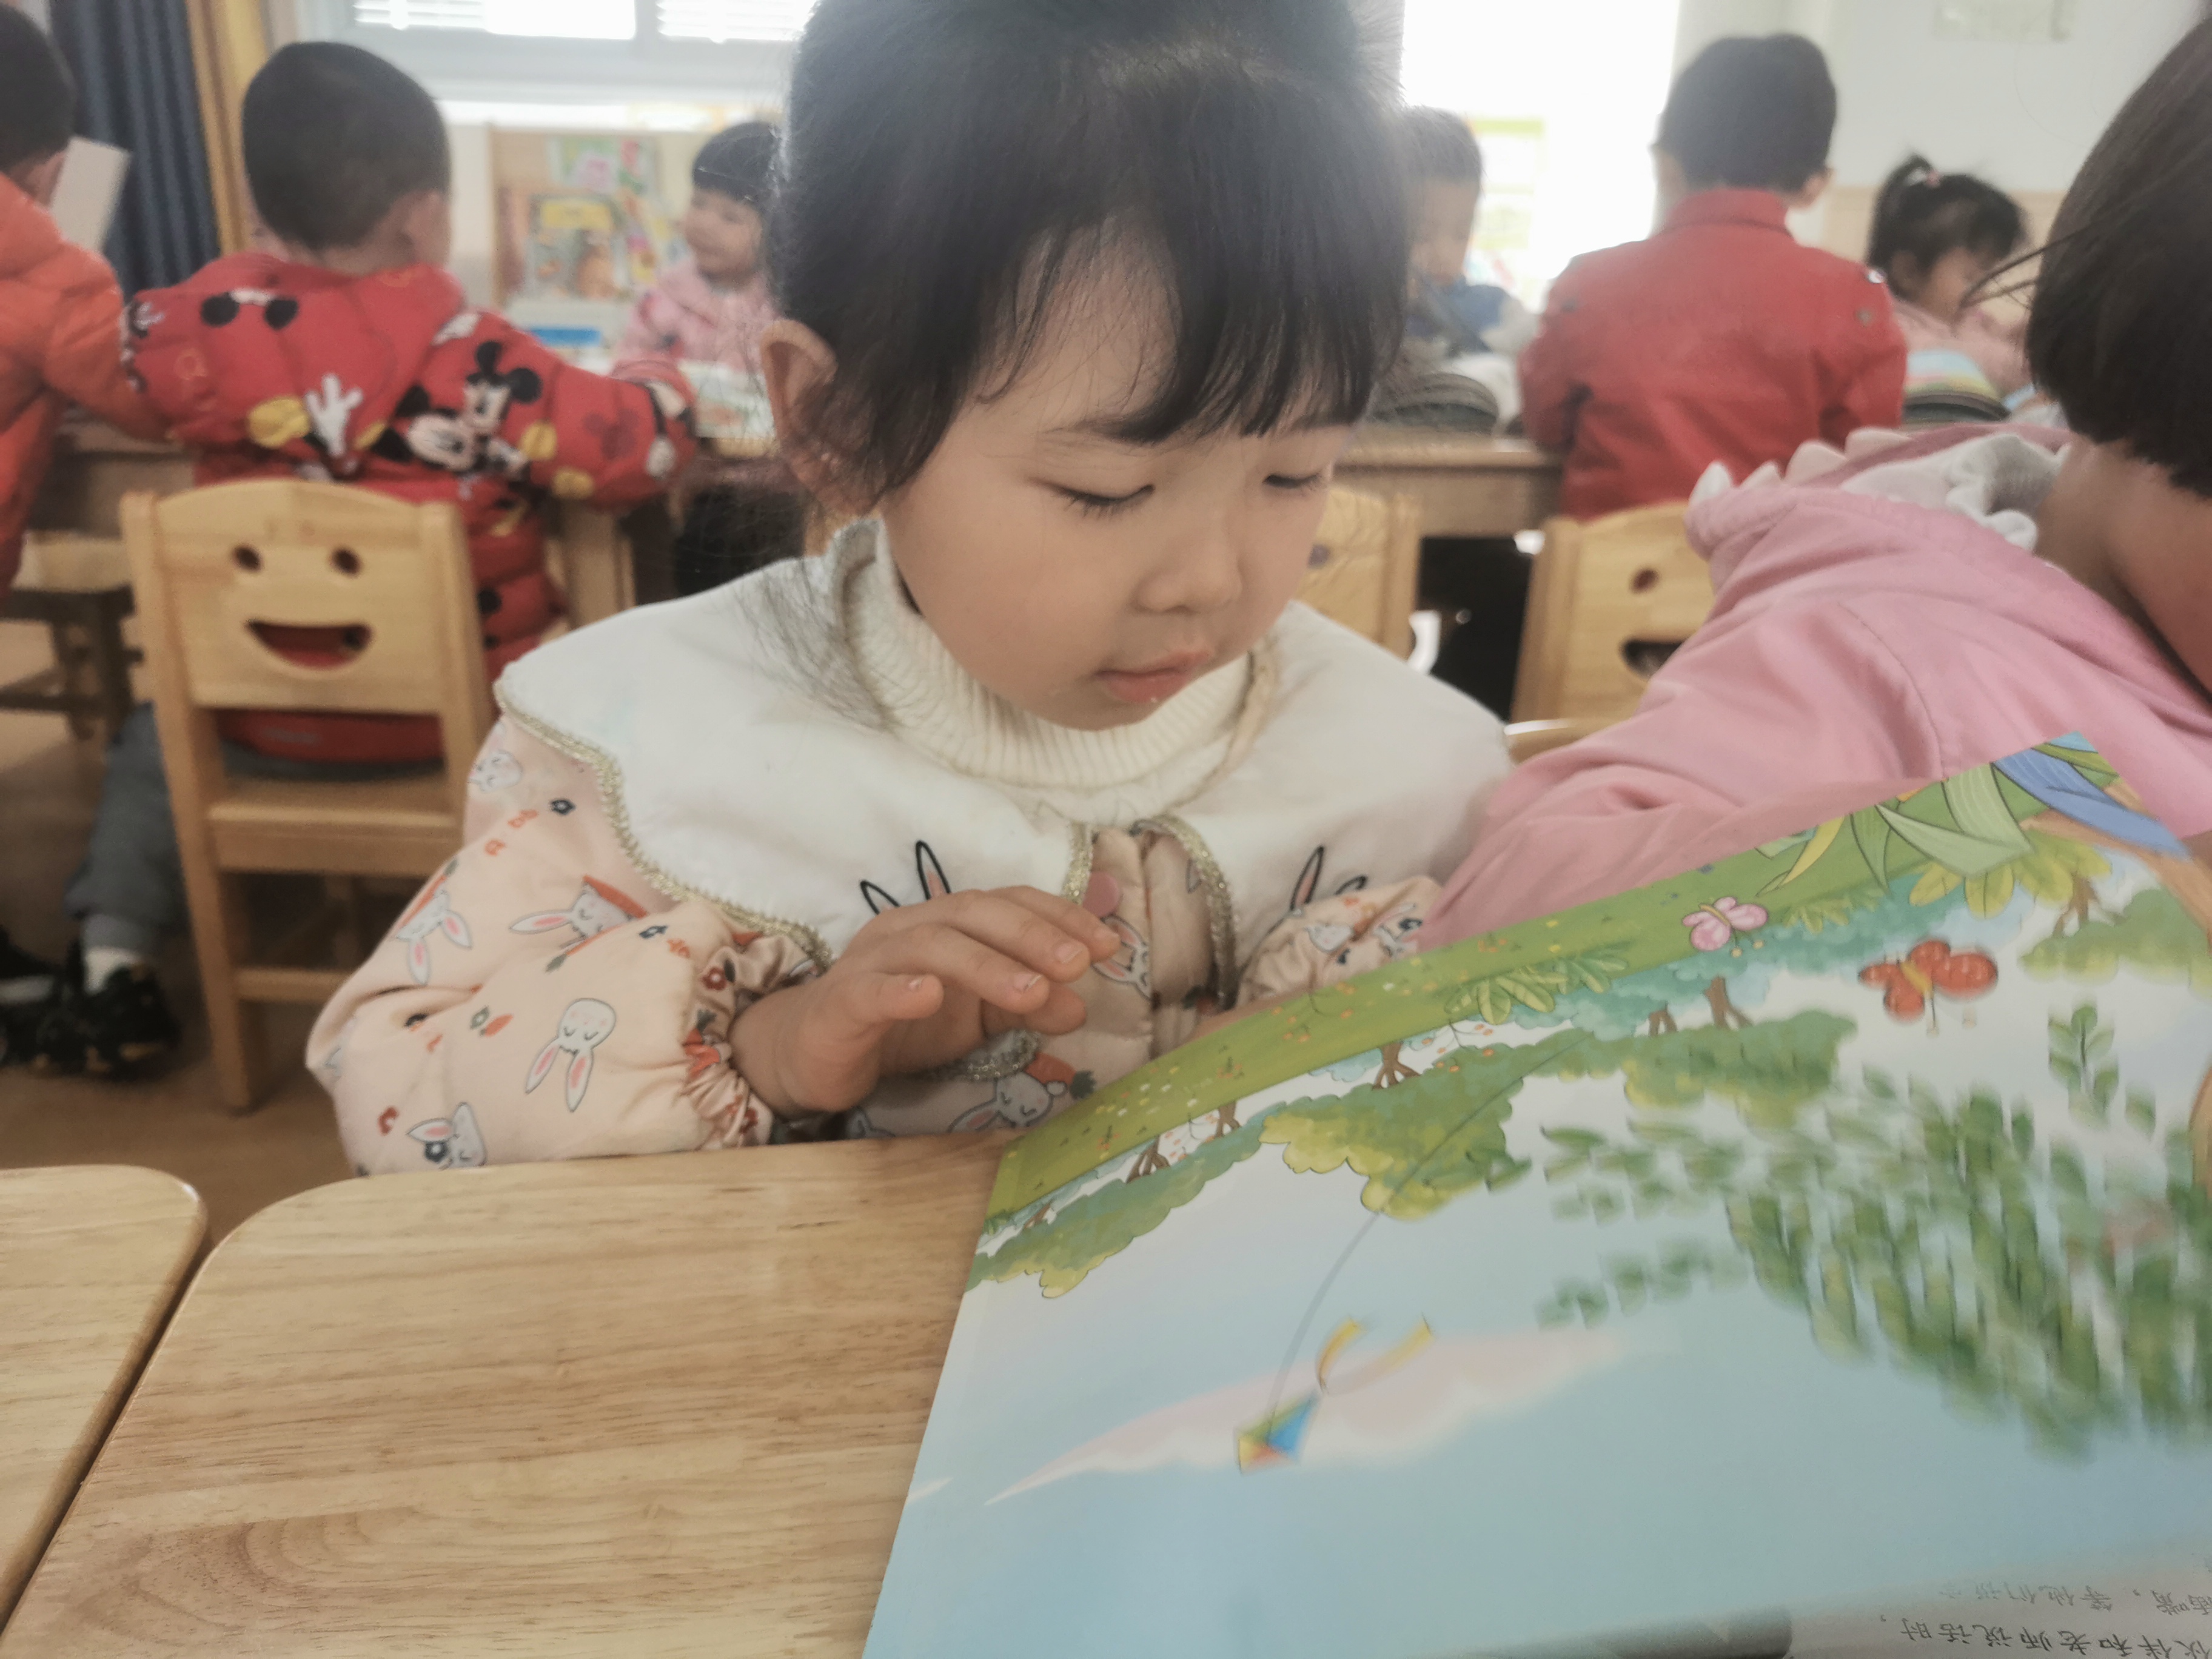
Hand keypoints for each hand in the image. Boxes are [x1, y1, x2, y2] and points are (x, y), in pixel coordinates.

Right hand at [730, 884, 1120, 1115]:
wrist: (813, 1052)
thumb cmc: (900, 1022)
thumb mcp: (975, 1015)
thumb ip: (1023, 1004)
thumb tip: (1079, 1003)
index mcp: (945, 922)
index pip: (1008, 904)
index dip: (1058, 917)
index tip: (1107, 944)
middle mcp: (909, 928)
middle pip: (973, 914)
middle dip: (1031, 935)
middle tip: (1077, 964)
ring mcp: (871, 961)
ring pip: (931, 947)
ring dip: (986, 966)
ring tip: (1032, 993)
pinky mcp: (841, 1003)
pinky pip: (870, 990)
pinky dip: (901, 989)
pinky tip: (930, 995)